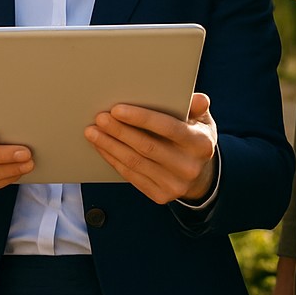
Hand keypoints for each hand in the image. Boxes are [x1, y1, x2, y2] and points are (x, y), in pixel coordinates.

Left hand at [84, 93, 217, 204]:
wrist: (200, 176)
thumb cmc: (194, 138)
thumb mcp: (202, 121)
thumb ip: (197, 107)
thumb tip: (198, 98)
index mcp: (200, 144)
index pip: (168, 127)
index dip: (141, 118)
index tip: (117, 109)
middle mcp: (189, 167)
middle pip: (146, 146)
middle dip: (119, 131)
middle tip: (100, 118)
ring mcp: (175, 184)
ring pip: (135, 163)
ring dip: (110, 146)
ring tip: (93, 131)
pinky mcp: (161, 196)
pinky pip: (131, 176)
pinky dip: (113, 160)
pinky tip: (102, 147)